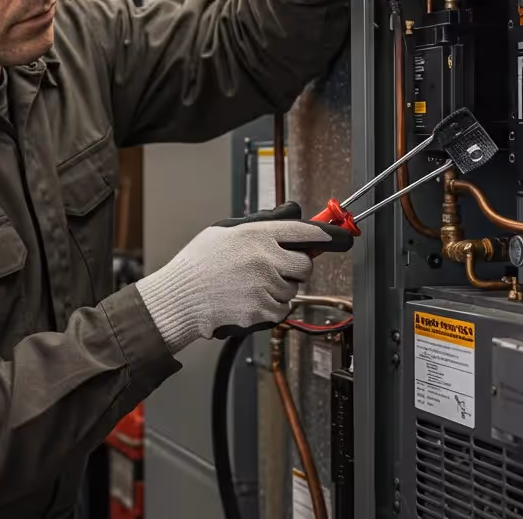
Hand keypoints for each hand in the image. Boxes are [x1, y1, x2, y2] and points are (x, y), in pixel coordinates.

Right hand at [135, 202, 353, 352]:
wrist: (181, 297)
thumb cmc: (199, 264)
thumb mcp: (226, 231)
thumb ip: (262, 222)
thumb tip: (291, 212)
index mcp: (257, 235)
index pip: (304, 232)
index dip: (326, 235)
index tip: (341, 237)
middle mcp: (264, 259)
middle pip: (306, 265)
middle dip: (299, 268)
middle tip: (282, 268)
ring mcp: (264, 286)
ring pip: (293, 290)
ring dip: (281, 289)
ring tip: (252, 285)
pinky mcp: (262, 310)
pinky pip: (282, 310)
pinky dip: (272, 308)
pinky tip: (251, 299)